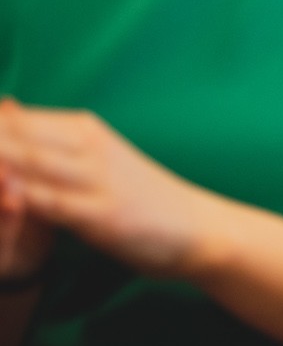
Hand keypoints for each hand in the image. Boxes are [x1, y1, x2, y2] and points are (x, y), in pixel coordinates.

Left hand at [0, 97, 222, 279]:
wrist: (200, 228)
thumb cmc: (142, 200)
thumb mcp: (95, 163)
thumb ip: (50, 149)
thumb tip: (8, 117)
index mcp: (80, 129)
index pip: (10, 117)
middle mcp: (85, 144)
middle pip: (9, 133)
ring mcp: (93, 177)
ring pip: (22, 161)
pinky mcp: (100, 213)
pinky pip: (45, 201)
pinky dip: (12, 196)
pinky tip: (1, 194)